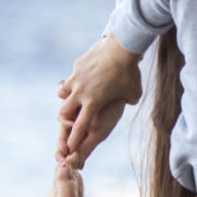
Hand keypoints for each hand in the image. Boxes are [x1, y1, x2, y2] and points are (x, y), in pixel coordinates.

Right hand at [56, 34, 142, 168]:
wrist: (121, 47)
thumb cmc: (129, 72)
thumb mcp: (133, 92)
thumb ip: (128, 100)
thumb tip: (129, 101)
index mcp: (93, 103)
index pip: (80, 127)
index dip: (74, 140)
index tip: (69, 149)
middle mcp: (81, 93)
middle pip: (63, 112)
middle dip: (64, 121)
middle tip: (68, 123)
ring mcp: (76, 78)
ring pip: (62, 93)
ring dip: (66, 99)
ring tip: (73, 99)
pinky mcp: (77, 66)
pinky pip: (72, 76)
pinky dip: (75, 80)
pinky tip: (84, 76)